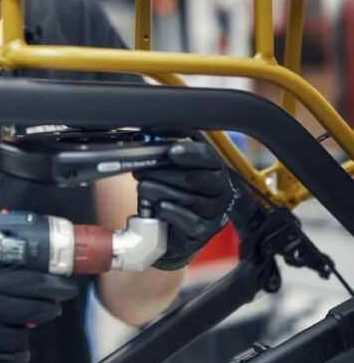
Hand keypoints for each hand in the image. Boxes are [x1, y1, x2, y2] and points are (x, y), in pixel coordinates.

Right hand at [0, 269, 77, 362]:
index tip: (66, 286)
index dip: (53, 284)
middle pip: (36, 308)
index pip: (29, 281)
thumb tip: (18, 281)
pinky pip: (14, 358)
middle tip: (52, 307)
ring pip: (24, 335)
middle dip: (49, 307)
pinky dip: (15, 355)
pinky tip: (4, 349)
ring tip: (7, 330)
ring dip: (22, 332)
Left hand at [133, 140, 237, 269]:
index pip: (207, 157)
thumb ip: (170, 144)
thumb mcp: (176, 165)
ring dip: (161, 192)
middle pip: (197, 179)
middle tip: (142, 171)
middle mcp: (221, 191)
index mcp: (216, 169)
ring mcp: (215, 214)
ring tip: (142, 188)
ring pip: (190, 200)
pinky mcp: (205, 234)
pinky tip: (160, 207)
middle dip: (165, 173)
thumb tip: (153, 129)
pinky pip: (191, 223)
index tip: (170, 152)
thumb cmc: (176, 192)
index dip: (189, 153)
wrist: (174, 228)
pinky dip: (174, 213)